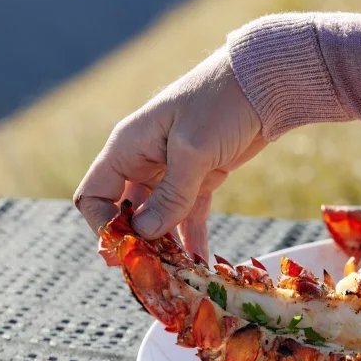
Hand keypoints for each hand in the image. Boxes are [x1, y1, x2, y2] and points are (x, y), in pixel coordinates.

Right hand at [74, 47, 264, 260]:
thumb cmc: (221, 104)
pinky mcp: (202, 177)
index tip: (126, 251)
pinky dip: (192, 237)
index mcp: (127, 148)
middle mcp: (144, 161)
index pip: (95, 195)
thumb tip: (143, 234)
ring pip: (159, 218)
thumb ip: (170, 195)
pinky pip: (188, 215)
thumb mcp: (193, 151)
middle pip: (127, 213)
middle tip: (154, 274)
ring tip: (178, 276)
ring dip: (166, 246)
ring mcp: (173, 171)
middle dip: (138, 243)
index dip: (104, 225)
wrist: (265, 83)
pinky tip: (200, 263)